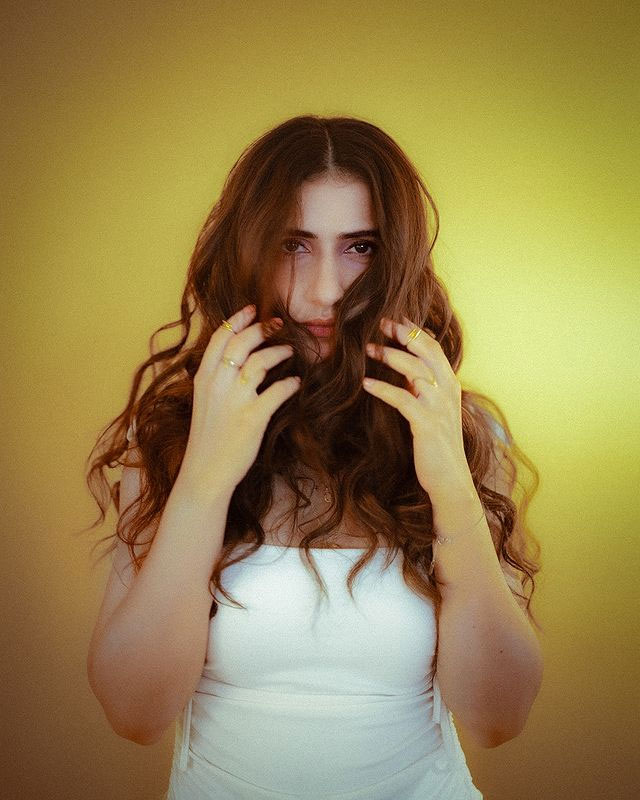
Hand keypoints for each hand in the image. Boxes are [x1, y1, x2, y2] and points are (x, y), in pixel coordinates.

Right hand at [178, 304, 300, 495]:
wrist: (204, 472)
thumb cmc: (207, 438)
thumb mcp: (204, 402)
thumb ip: (216, 379)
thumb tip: (236, 359)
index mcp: (203, 378)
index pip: (219, 337)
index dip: (238, 319)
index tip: (253, 309)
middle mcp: (217, 384)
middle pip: (242, 342)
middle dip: (262, 328)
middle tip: (278, 324)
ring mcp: (235, 400)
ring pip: (260, 361)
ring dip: (279, 352)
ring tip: (289, 351)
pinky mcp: (253, 417)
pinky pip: (278, 391)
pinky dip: (290, 384)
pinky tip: (296, 383)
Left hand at [362, 315, 473, 500]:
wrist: (450, 480)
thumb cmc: (438, 446)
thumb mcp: (435, 411)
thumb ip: (425, 389)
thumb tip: (405, 371)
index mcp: (450, 384)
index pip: (434, 347)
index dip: (414, 330)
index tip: (395, 318)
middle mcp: (447, 391)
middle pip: (426, 351)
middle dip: (402, 334)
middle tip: (379, 323)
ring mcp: (439, 406)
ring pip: (414, 370)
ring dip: (389, 356)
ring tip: (367, 348)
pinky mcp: (426, 424)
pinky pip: (402, 399)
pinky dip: (383, 388)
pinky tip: (365, 383)